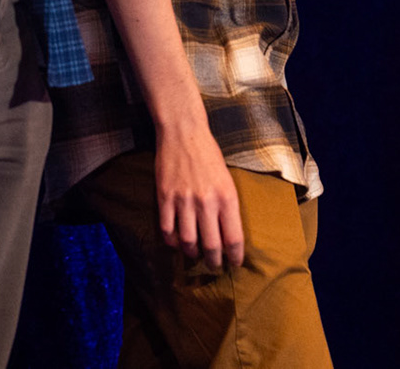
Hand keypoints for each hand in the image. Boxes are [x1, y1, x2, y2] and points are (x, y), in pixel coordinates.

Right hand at [155, 119, 245, 267]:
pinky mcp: (165, 198)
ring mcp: (184, 201)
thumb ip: (227, 206)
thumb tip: (228, 233)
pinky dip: (171, 242)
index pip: (233, 238)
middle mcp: (207, 202)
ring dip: (192, 254)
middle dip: (214, 262)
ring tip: (195, 256)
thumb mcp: (227, 179)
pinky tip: (176, 243)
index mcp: (227, 197)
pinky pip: (167, 230)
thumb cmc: (209, 155)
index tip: (235, 263)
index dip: (234, 256)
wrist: (184, 133)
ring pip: (187, 242)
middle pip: (211, 246)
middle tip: (214, 267)